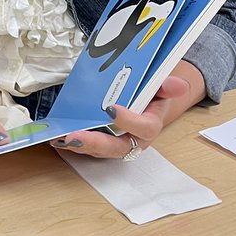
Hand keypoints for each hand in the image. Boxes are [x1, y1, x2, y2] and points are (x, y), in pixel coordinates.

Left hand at [50, 74, 191, 158]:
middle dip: (94, 143)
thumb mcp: (162, 89)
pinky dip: (71, 144)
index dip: (129, 121)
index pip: (143, 127)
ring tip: (61, 138)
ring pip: (97, 150)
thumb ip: (167, 86)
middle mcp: (132, 141)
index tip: (111, 109)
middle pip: (115, 147)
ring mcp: (114, 144)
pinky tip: (57, 137)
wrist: (146, 105)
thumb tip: (179, 85)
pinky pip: (86, 148)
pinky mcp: (100, 144)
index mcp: (149, 126)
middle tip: (74, 136)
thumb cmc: (152, 97)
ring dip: (78, 146)